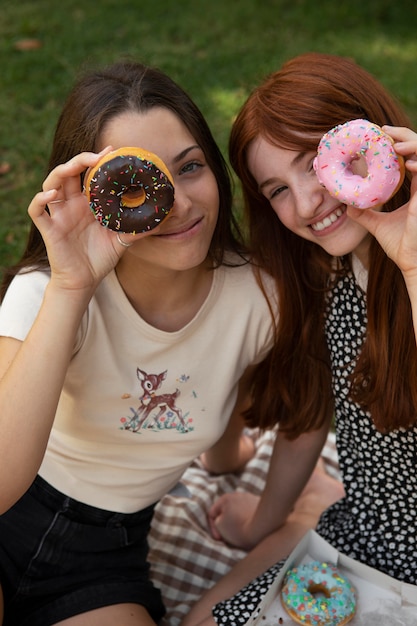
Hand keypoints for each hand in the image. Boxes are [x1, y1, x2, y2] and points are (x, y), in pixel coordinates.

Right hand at [28, 149, 146, 293]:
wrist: (84, 282)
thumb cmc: (100, 258)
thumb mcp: (123, 240)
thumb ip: (138, 228)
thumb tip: (162, 218)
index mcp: (87, 203)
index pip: (88, 174)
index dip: (97, 161)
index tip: (112, 151)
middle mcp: (71, 204)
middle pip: (69, 172)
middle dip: (80, 160)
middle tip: (98, 156)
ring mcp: (58, 215)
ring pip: (51, 183)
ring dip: (61, 172)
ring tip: (76, 166)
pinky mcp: (49, 228)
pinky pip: (37, 210)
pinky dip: (40, 199)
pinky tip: (52, 194)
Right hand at [208, 491, 259, 548]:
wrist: (264, 527)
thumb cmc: (240, 528)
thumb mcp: (220, 526)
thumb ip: (217, 521)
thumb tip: (223, 518)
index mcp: (225, 498)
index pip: (212, 513)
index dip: (213, 528)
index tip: (219, 539)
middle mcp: (238, 495)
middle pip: (227, 511)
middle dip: (227, 524)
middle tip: (229, 537)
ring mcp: (251, 498)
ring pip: (240, 512)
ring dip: (238, 522)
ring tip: (243, 534)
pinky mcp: (262, 504)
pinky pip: (251, 513)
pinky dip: (250, 520)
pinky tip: (253, 530)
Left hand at [347, 126, 416, 281]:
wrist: (412, 264)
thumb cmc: (401, 246)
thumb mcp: (377, 225)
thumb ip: (364, 214)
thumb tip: (347, 205)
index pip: (411, 158)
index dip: (400, 143)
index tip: (381, 136)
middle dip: (405, 135)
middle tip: (384, 131)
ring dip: (413, 144)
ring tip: (394, 144)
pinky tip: (407, 164)